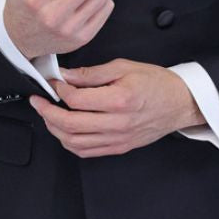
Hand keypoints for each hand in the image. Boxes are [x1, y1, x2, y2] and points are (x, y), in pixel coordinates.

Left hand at [29, 59, 204, 157]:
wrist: (179, 103)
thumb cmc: (156, 83)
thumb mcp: (124, 67)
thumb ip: (92, 74)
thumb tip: (66, 76)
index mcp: (119, 100)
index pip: (77, 100)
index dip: (59, 90)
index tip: (53, 82)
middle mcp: (117, 123)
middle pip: (70, 124)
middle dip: (47, 112)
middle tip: (38, 101)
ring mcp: (117, 139)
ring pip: (74, 142)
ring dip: (55, 129)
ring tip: (48, 115)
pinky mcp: (118, 147)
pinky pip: (87, 151)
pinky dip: (70, 142)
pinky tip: (64, 131)